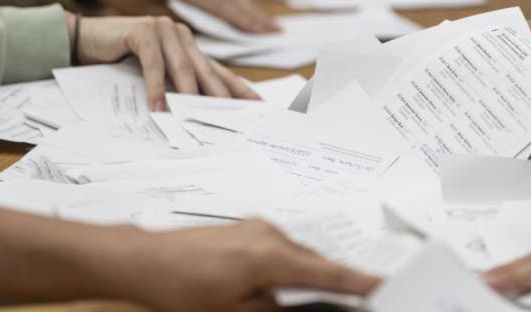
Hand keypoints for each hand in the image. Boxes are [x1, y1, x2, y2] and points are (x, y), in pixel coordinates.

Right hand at [68, 13, 258, 108]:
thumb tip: (200, 111)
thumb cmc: (118, 61)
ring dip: (189, 95)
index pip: (217, 69)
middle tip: (236, 116)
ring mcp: (163, 29)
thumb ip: (175, 84)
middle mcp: (180, 34)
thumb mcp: (153, 75)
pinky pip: (154, 64)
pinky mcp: (142, 30)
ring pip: (182, 67)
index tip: (257, 103)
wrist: (82, 40)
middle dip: (221, 95)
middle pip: (205, 69)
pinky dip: (156, 88)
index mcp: (187, 45)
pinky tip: (158, 108)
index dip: (237, 86)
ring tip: (198, 119)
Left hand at [72, 0, 278, 32]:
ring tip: (264, 21)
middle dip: (252, 13)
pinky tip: (240, 6)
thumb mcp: (150, 13)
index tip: (265, 32)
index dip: (244, 20)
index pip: (220, 4)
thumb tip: (208, 36)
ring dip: (244, 4)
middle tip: (275, 28)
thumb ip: (182, 22)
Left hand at [119, 220, 378, 311]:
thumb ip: (275, 311)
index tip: (385, 286)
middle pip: (318, 263)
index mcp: (270, 257)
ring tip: (321, 296)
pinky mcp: (249, 228)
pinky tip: (284, 283)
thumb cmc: (180, 288)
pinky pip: (283, 249)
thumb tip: (304, 309)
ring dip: (311, 276)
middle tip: (359, 296)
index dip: (360, 282)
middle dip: (337, 283)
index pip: (328, 273)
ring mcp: (259, 227)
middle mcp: (270, 234)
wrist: (146, 259)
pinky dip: (293, 266)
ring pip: (300, 256)